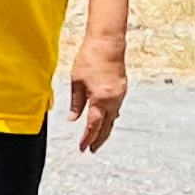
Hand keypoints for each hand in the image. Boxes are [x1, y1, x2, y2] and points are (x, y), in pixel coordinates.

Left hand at [66, 38, 128, 153]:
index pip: (93, 125)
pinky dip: (110, 118)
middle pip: (106, 126)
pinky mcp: (122, 89)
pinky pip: (116, 109)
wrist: (108, 43)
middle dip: (98, 139)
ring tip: (97, 139)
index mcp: (100, 99)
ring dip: (105, 129)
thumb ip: (75, 103)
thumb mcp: (76, 82)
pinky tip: (106, 120)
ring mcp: (120, 95)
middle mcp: (113, 100)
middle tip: (92, 150)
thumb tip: (72, 119)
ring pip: (113, 118)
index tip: (83, 148)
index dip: (87, 138)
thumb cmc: (89, 59)